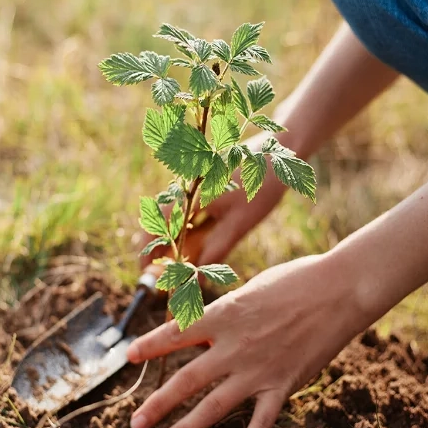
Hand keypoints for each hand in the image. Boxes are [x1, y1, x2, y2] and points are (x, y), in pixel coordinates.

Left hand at [126, 253, 370, 427]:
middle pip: (187, 380)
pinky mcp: (283, 384)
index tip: (129, 356)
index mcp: (224, 314)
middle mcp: (234, 345)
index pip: (176, 333)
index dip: (149, 346)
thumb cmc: (296, 280)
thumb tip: (206, 333)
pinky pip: (261, 421)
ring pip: (214, 406)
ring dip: (186, 427)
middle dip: (158, 404)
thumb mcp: (250, 290)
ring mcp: (258, 369)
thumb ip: (227, 316)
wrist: (340, 289)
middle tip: (136, 422)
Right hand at [137, 128, 288, 270]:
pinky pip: (188, 210)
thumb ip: (216, 249)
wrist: (279, 149)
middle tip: (165, 276)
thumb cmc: (262, 184)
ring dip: (173, 241)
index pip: (157, 224)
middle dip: (160, 249)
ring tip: (180, 266)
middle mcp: (186, 186)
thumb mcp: (240, 223)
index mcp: (189, 193)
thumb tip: (197, 277)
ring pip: (175, 217)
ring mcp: (195, 184)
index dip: (149, 250)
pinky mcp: (205, 183)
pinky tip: (197, 245)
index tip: (147, 273)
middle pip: (162, 222)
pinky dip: (187, 230)